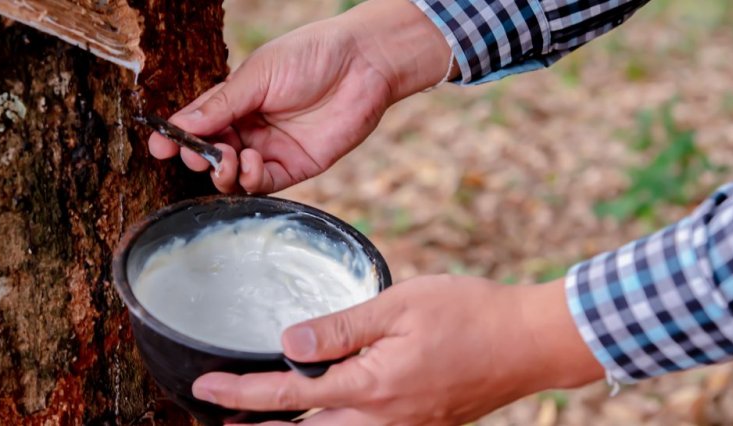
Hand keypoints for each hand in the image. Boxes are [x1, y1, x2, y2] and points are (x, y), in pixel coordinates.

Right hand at [148, 0, 455, 193]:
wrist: (363, 64)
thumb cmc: (311, 56)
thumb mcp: (258, 75)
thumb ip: (221, 104)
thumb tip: (180, 125)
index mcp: (236, 101)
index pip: (198, 125)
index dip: (177, 138)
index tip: (159, 147)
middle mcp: (250, 128)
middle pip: (212, 154)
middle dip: (198, 158)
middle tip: (197, 155)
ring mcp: (272, 149)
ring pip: (234, 176)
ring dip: (223, 173)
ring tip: (228, 159)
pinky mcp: (296, 167)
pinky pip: (264, 184)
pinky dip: (251, 179)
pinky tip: (253, 162)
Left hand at [192, 275, 603, 424]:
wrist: (528, 342)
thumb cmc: (469, 314)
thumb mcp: (400, 306)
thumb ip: (341, 328)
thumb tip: (288, 341)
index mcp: (373, 386)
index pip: (290, 394)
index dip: (241, 391)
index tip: (204, 387)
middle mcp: (384, 420)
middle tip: (220, 418)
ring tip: (255, 423)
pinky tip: (322, 415)